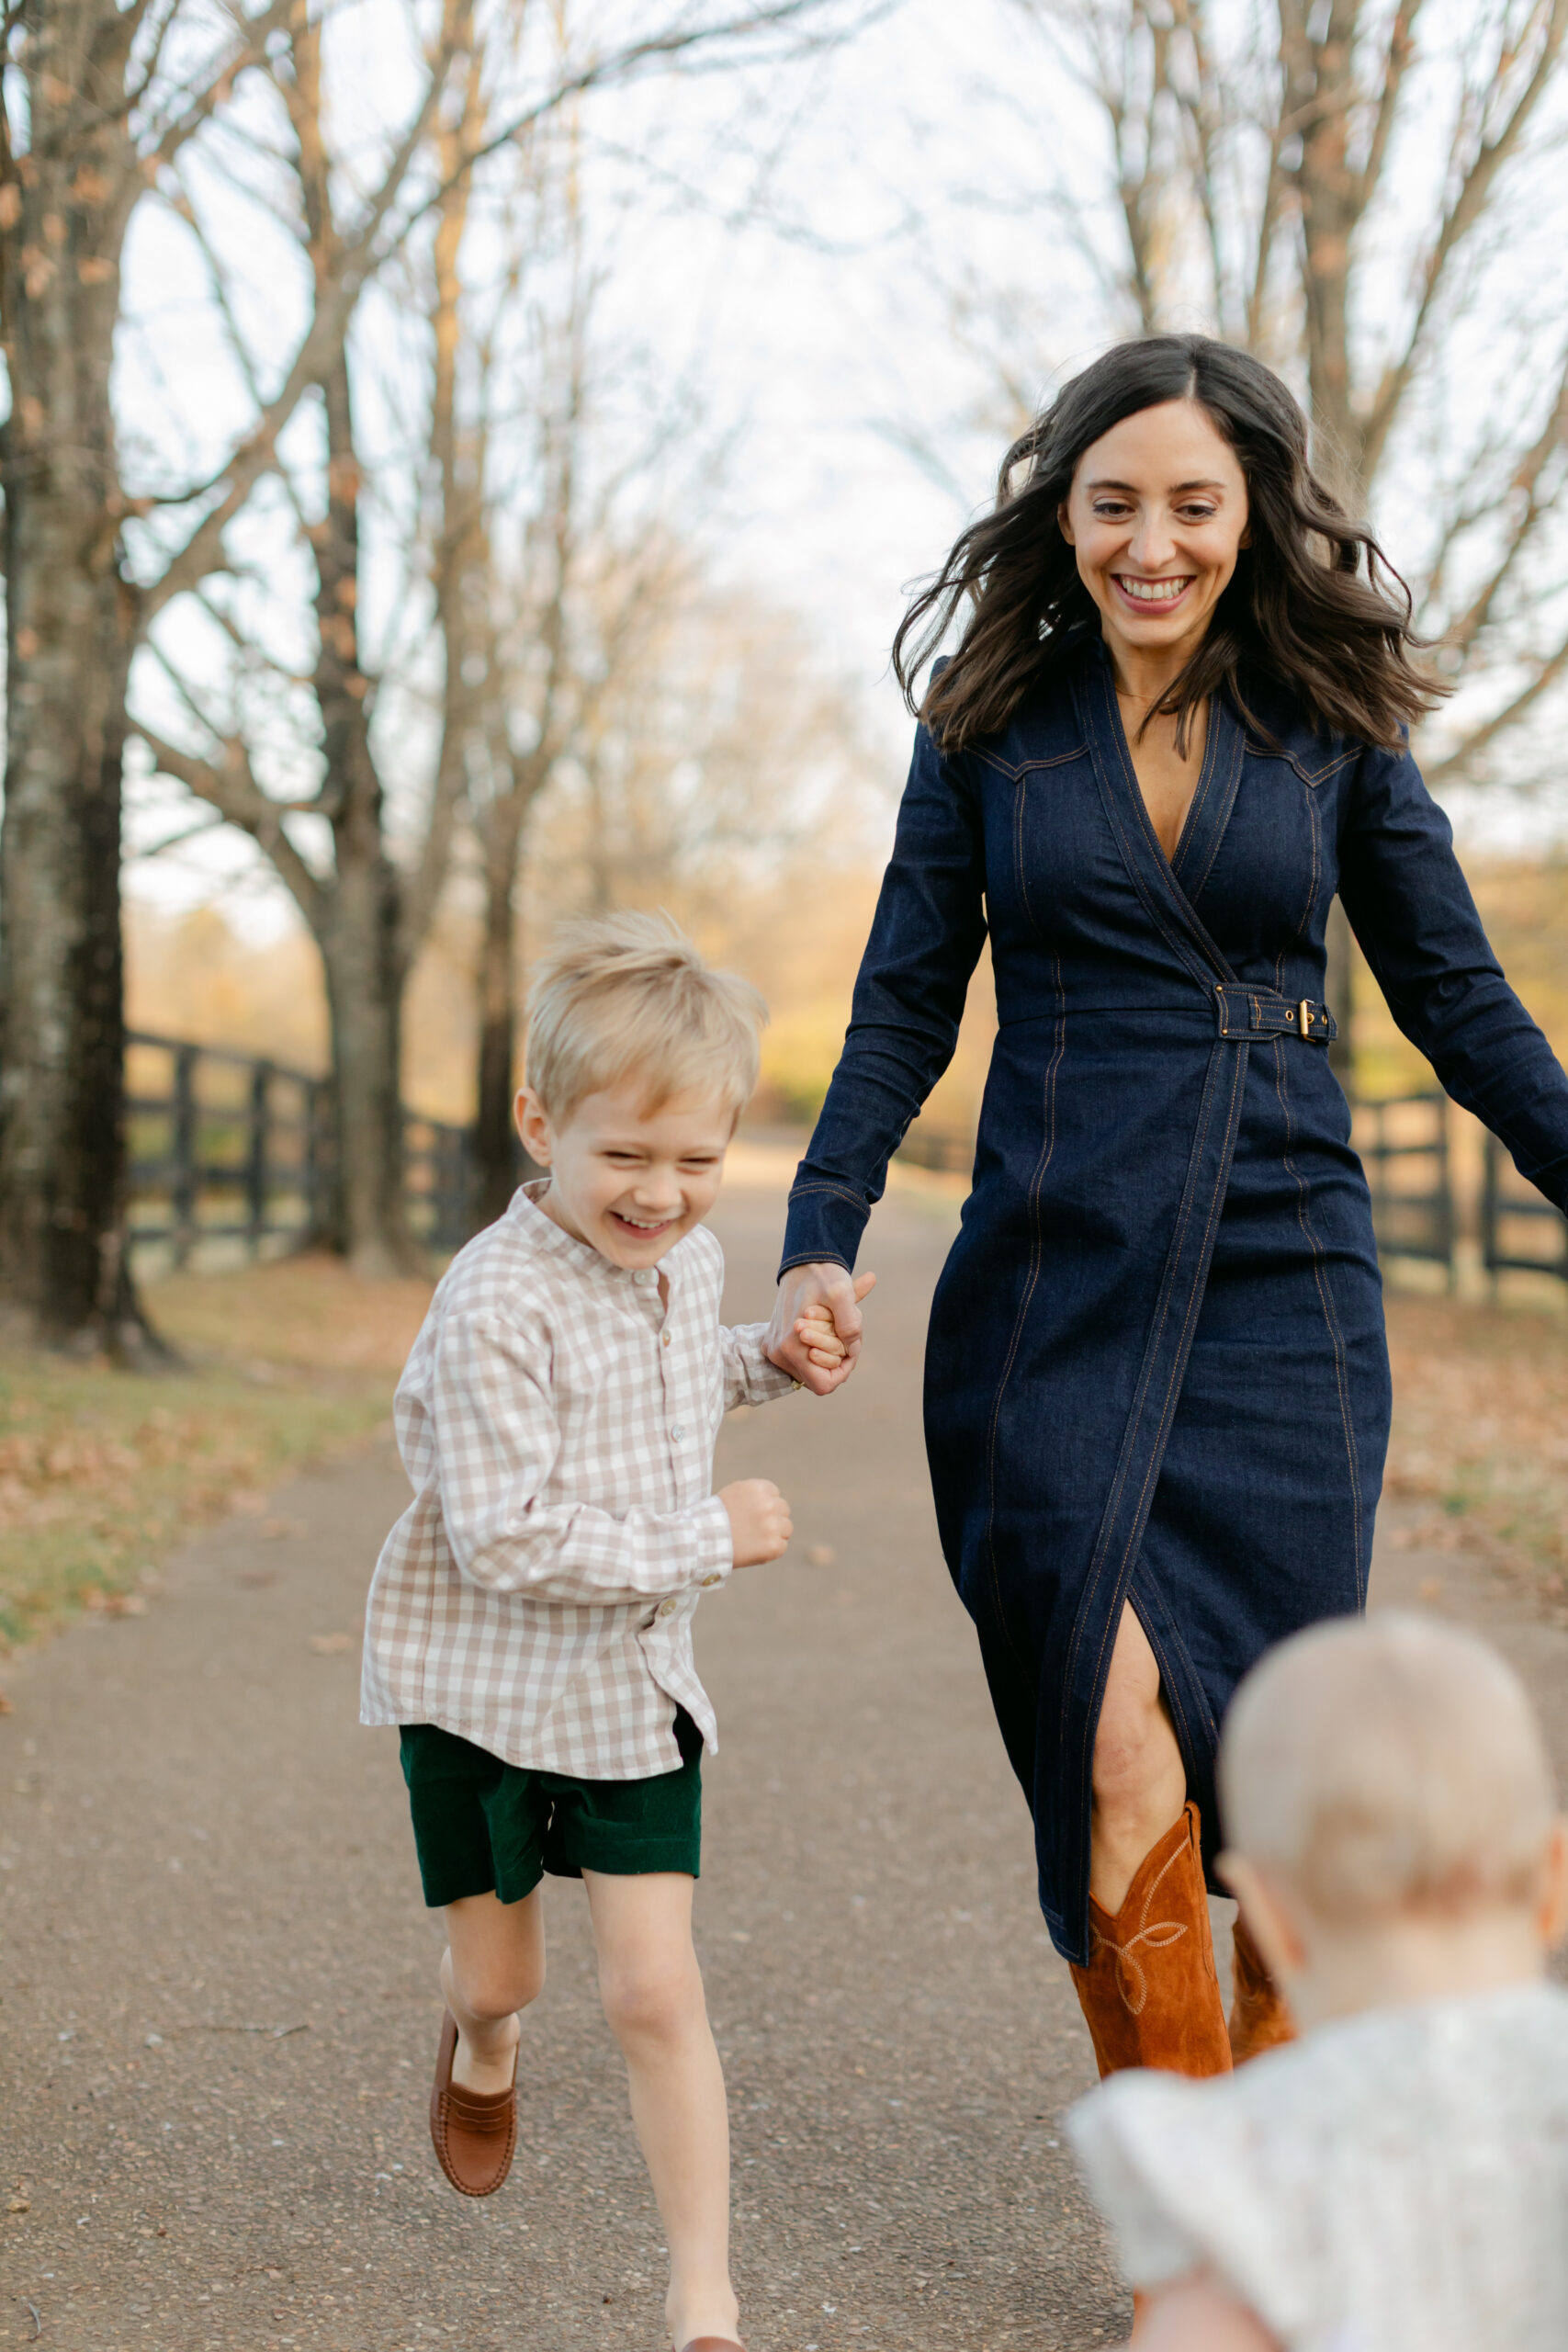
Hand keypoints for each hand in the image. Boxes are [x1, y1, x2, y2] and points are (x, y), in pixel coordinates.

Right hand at [719, 1478, 792, 1566]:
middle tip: (755, 1530)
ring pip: (787, 1528)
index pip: (775, 1494)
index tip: (753, 1515)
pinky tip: (754, 1550)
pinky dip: (771, 1550)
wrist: (700, 1541)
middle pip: (783, 1509)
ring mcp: (772, 1526)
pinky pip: (782, 1546)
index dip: (765, 1505)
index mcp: (758, 1488)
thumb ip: (754, 1495)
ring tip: (755, 1541)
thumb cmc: (713, 1519)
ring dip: (775, 1534)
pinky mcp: (773, 1545)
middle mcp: (768, 1505)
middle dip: (773, 1519)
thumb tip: (773, 1500)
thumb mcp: (733, 1494)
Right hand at [765, 1263, 876, 1394]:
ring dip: (827, 1351)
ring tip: (832, 1324)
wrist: (802, 1261)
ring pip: (809, 1367)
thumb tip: (851, 1350)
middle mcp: (778, 1353)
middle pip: (817, 1376)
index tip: (851, 1346)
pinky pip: (800, 1358)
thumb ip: (850, 1325)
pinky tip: (822, 1324)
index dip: (843, 1370)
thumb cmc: (823, 1276)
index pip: (824, 1384)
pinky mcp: (773, 1343)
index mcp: (791, 1347)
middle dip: (837, 1357)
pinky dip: (816, 1346)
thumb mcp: (843, 1293)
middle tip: (843, 1328)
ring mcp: (773, 1349)